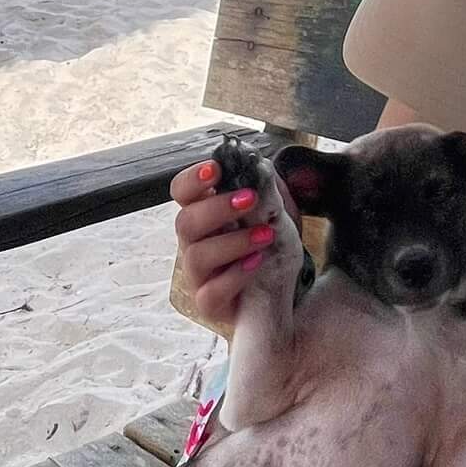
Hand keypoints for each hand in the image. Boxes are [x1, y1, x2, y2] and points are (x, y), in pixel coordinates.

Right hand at [169, 153, 296, 328]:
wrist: (283, 292)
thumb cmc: (268, 247)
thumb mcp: (274, 213)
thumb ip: (266, 190)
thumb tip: (258, 162)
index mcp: (204, 215)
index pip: (182, 192)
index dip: (192, 179)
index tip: (215, 168)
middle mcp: (194, 243)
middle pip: (185, 222)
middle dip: (216, 208)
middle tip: (250, 198)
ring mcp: (199, 275)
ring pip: (197, 256)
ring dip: (233, 241)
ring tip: (266, 235)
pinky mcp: (209, 304)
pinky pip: (211, 292)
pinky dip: (235, 275)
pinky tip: (257, 263)